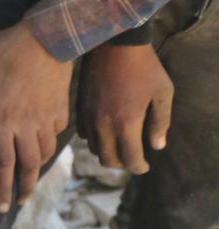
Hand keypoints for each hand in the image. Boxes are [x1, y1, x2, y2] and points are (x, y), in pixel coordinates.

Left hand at [0, 22, 73, 212]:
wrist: (49, 37)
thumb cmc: (5, 52)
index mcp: (0, 121)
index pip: (1, 164)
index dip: (1, 189)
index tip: (1, 208)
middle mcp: (24, 126)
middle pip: (27, 166)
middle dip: (25, 188)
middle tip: (21, 201)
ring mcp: (45, 118)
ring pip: (45, 152)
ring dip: (38, 168)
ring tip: (31, 177)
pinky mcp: (60, 108)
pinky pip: (58, 133)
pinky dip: (52, 144)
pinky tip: (45, 146)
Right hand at [80, 43, 172, 174]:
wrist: (114, 47)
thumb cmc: (144, 68)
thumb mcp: (163, 92)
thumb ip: (161, 122)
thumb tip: (157, 146)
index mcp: (126, 123)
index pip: (130, 158)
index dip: (139, 167)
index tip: (144, 167)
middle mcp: (104, 126)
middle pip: (108, 160)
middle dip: (121, 163)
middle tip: (132, 158)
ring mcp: (89, 119)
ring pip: (95, 149)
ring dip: (108, 151)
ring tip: (119, 144)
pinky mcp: (80, 111)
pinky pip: (85, 135)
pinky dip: (96, 139)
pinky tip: (105, 130)